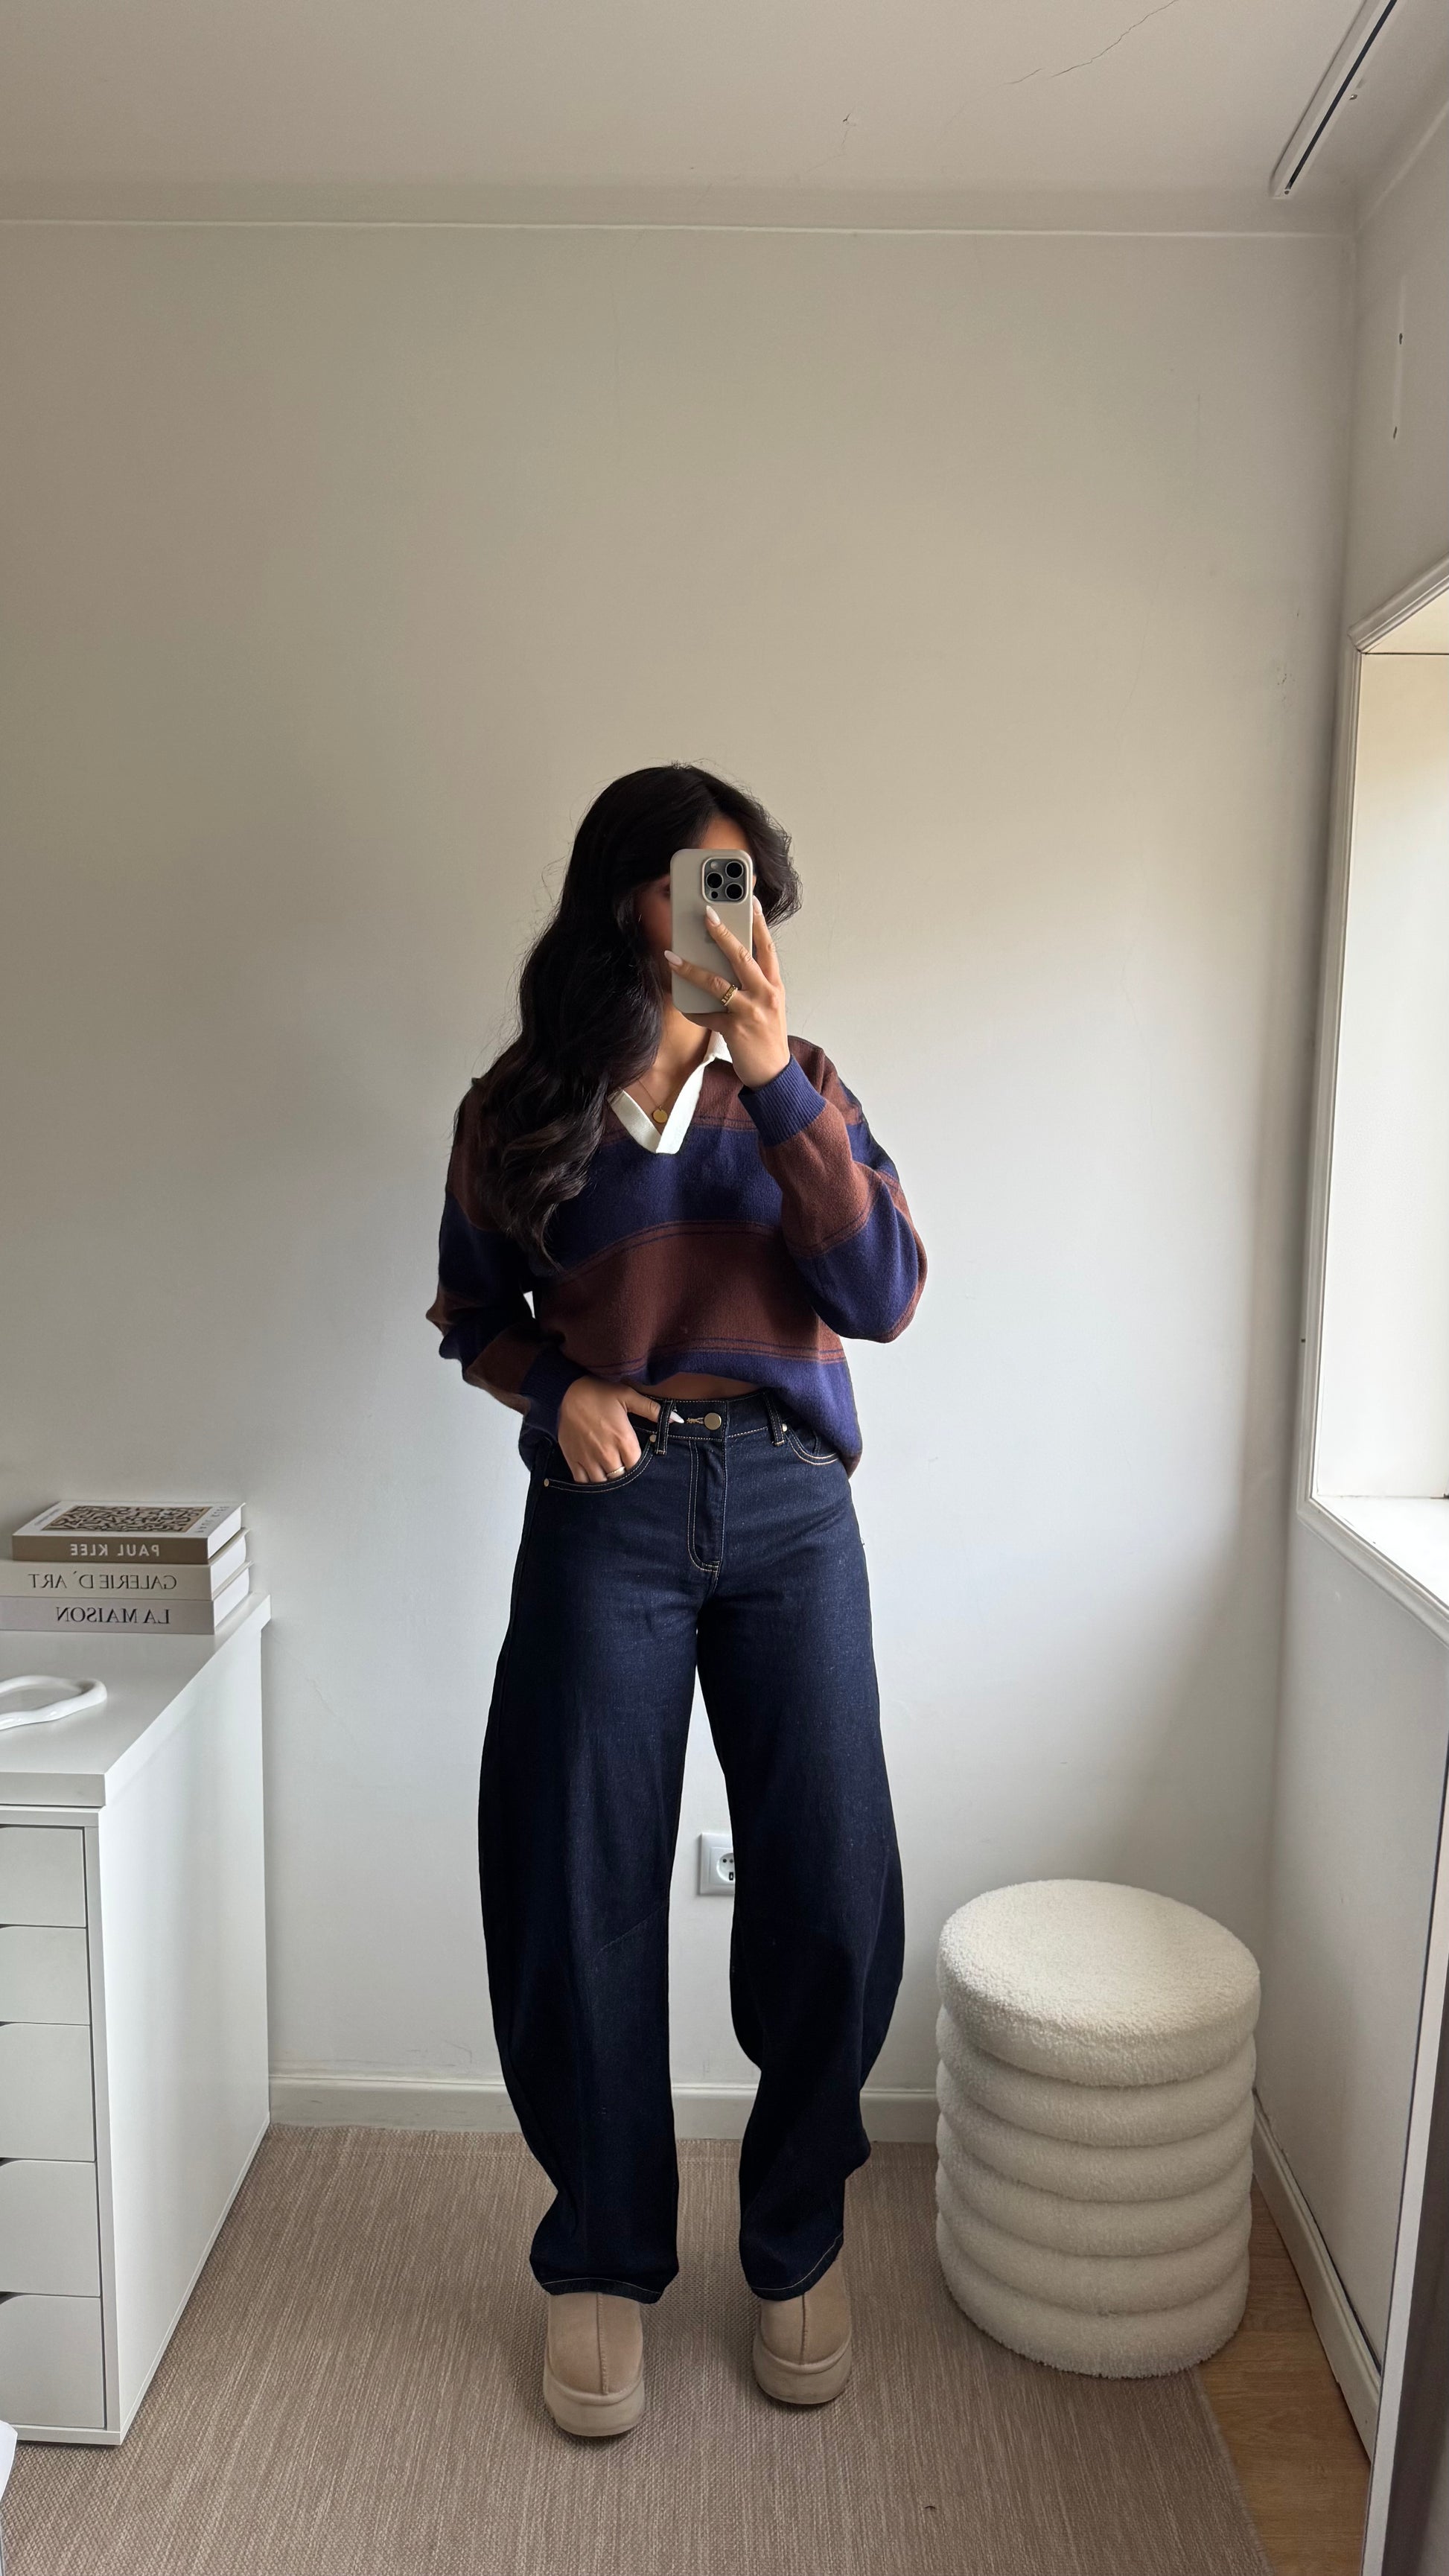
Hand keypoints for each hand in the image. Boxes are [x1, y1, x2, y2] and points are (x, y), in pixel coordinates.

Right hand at [556, 1377, 660, 1481]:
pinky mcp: (573, 1459)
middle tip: (624, 1466)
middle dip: (625, 1474)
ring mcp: (588, 1458)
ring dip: (608, 1479)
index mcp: (623, 1439)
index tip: (637, 1460)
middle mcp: (606, 1453)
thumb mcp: (628, 1396)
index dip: (638, 1465)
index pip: (637, 1466)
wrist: (565, 1391)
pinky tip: (594, 1474)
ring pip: (603, 1482)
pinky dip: (589, 1481)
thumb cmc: (600, 1392)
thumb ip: (652, 1410)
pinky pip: (583, 1481)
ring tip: (610, 1471)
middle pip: (621, 1477)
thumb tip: (677, 1419)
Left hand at [665, 895, 790, 1091]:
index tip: (751, 900)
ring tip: (672, 957)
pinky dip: (692, 1010)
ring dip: (691, 969)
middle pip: (742, 957)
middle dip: (722, 933)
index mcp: (774, 985)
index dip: (759, 922)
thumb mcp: (769, 1004)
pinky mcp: (735, 1030)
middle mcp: (765, 994)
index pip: (767, 947)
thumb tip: (728, 962)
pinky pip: (707, 1015)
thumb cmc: (768, 1036)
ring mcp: (751, 1012)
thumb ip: (755, 983)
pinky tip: (681, 1003)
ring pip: (717, 983)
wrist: (774, 1073)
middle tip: (706, 913)